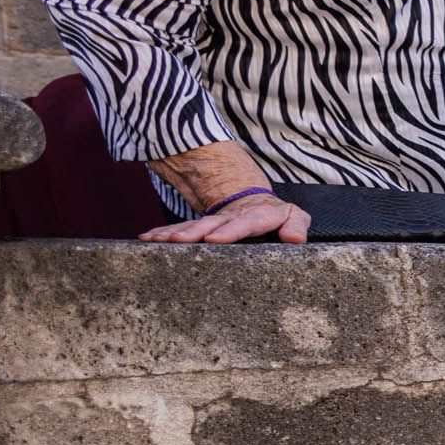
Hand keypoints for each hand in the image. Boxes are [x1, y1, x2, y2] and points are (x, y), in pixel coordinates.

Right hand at [141, 192, 308, 243]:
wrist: (255, 204)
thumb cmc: (279, 216)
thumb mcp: (294, 216)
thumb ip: (297, 225)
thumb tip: (294, 238)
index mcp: (256, 216)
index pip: (244, 223)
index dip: (230, 231)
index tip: (214, 239)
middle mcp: (231, 217)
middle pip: (212, 224)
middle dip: (193, 232)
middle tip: (177, 240)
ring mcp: (214, 221)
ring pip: (193, 226)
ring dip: (174, 232)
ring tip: (156, 240)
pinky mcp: (202, 227)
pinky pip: (181, 229)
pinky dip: (164, 233)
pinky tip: (147, 238)